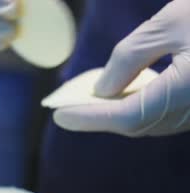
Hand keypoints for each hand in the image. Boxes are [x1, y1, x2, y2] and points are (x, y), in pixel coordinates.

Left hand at [54, 0, 189, 136]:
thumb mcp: (168, 24)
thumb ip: (130, 58)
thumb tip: (101, 90)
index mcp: (189, 91)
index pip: (129, 115)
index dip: (91, 118)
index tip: (60, 115)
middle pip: (140, 122)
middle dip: (101, 117)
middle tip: (68, 110)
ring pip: (155, 120)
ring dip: (120, 113)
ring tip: (89, 103)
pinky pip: (171, 111)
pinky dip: (143, 105)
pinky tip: (125, 92)